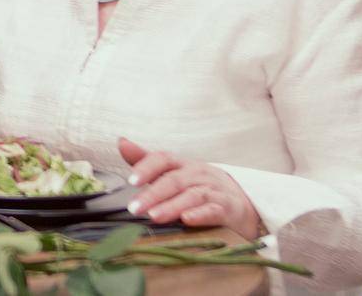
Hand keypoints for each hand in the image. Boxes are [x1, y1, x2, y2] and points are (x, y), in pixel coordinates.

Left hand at [119, 138, 261, 239]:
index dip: (146, 168)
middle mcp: (198, 174)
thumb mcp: (173, 171)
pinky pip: (213, 210)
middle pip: (174, 181)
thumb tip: (121, 142)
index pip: (162, 159)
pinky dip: (200, 214)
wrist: (239, 201)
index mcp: (182, 164)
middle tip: (134, 208)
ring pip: (192, 196)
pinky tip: (187, 219)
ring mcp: (213, 190)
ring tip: (154, 216)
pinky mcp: (226, 208)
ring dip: (172, 206)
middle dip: (153, 194)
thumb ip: (146, 160)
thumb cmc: (197, 185)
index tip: (131, 181)